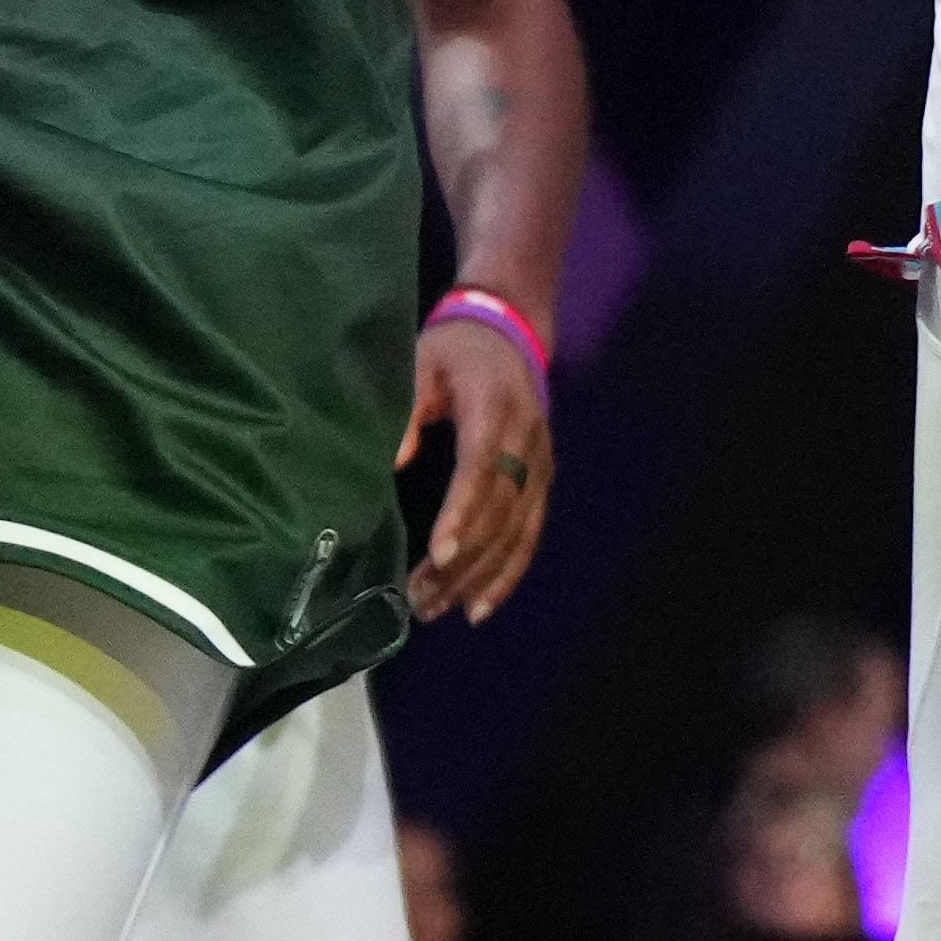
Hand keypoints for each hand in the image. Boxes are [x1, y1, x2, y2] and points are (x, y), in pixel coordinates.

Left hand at [398, 312, 552, 622]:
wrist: (511, 331)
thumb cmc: (455, 350)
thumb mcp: (424, 362)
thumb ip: (411, 407)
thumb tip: (396, 460)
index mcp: (494, 408)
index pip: (482, 467)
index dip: (462, 511)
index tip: (439, 552)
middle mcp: (526, 441)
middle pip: (499, 510)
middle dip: (462, 560)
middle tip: (420, 597)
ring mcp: (541, 463)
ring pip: (517, 531)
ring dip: (480, 576)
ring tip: (439, 609)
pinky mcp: (544, 479)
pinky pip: (531, 533)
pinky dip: (509, 573)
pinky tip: (481, 606)